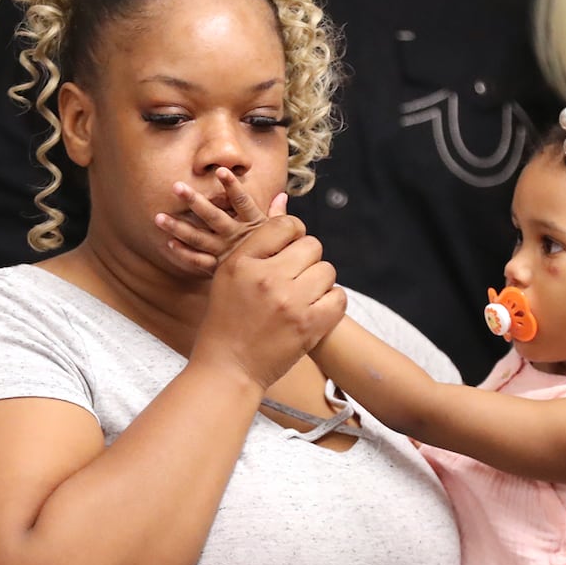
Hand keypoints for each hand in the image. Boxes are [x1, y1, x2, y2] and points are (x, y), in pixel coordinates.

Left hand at [155, 168, 284, 274]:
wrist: (275, 284)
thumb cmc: (278, 254)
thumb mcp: (280, 234)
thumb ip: (278, 215)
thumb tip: (282, 196)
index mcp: (253, 224)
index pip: (241, 201)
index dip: (231, 187)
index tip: (220, 171)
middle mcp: (236, 236)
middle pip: (213, 216)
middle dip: (194, 201)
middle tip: (176, 187)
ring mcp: (225, 252)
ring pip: (199, 238)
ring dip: (178, 227)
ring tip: (158, 218)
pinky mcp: (219, 267)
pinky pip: (199, 261)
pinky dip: (184, 253)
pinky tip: (169, 244)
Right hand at [192, 213, 345, 389]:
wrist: (229, 367)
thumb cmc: (227, 317)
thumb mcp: (231, 273)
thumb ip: (259, 238)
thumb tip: (284, 196)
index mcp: (243, 262)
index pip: (286, 226)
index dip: (293, 234)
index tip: (287, 249)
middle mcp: (267, 278)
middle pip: (312, 246)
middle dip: (306, 259)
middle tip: (294, 276)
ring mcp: (290, 303)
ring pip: (327, 271)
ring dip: (319, 281)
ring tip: (301, 295)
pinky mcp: (309, 327)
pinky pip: (338, 298)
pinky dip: (330, 302)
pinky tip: (313, 308)